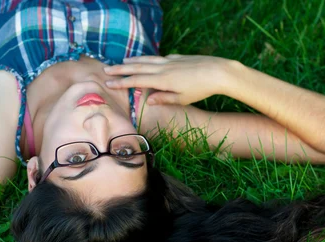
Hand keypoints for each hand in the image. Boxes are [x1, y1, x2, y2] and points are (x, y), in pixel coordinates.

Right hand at [104, 54, 230, 104]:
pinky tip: (148, 60)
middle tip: (106, 69)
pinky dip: (150, 59)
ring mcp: (170, 61)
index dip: (121, 82)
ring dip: (134, 61)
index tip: (108, 83)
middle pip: (137, 67)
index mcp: (162, 80)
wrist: (218, 72)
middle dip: (121, 69)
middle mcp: (163, 68)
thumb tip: (149, 101)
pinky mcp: (178, 57)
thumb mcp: (182, 99)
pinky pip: (159, 58)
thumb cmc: (201, 89)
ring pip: (147, 60)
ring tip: (122, 61)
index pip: (136, 81)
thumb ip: (164, 99)